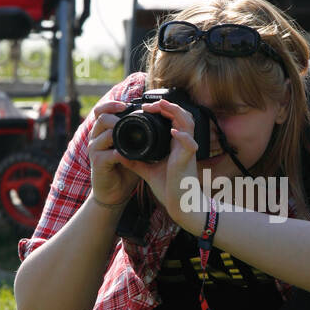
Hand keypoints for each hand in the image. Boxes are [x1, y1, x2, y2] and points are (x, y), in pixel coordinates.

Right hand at [86, 96, 141, 209]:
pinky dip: (119, 153)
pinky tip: (128, 154)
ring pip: (103, 133)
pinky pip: (107, 154)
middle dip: (114, 112)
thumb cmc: (125, 168)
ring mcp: (95, 150)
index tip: (127, 104)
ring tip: (130, 131)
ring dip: (117, 130)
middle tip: (128, 113)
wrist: (115, 192)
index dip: (113, 104)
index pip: (102, 110)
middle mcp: (96, 138)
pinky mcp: (97, 163)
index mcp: (104, 131)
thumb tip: (158, 120)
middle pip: (100, 116)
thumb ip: (139, 135)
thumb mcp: (133, 148)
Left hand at [121, 99, 209, 232]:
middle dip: (168, 106)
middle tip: (151, 104)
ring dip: (176, 112)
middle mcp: (183, 144)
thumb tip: (119, 154)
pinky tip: (173, 132)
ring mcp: (187, 151)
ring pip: (188, 123)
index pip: (174, 120)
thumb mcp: (148, 171)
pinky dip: (183, 137)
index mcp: (176, 145)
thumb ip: (136, 161)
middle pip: (182, 115)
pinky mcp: (188, 161)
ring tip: (162, 106)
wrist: (180, 205)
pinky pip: (190, 144)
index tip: (145, 108)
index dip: (163, 110)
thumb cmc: (169, 189)